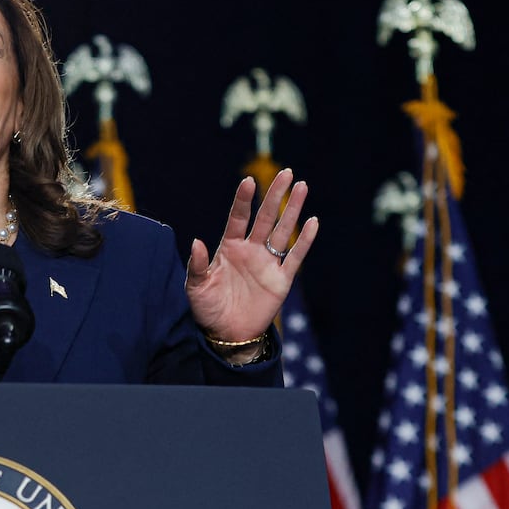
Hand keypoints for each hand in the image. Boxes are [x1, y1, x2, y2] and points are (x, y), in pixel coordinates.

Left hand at [185, 169, 317, 344]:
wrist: (226, 335)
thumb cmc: (207, 309)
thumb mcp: (196, 288)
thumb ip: (198, 265)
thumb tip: (196, 242)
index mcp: (229, 248)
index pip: (238, 218)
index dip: (244, 200)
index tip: (249, 180)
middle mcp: (250, 250)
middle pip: (265, 217)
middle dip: (275, 195)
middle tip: (287, 173)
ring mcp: (267, 263)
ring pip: (282, 231)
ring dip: (292, 210)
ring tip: (302, 186)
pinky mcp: (281, 280)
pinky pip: (295, 257)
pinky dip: (304, 240)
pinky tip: (312, 222)